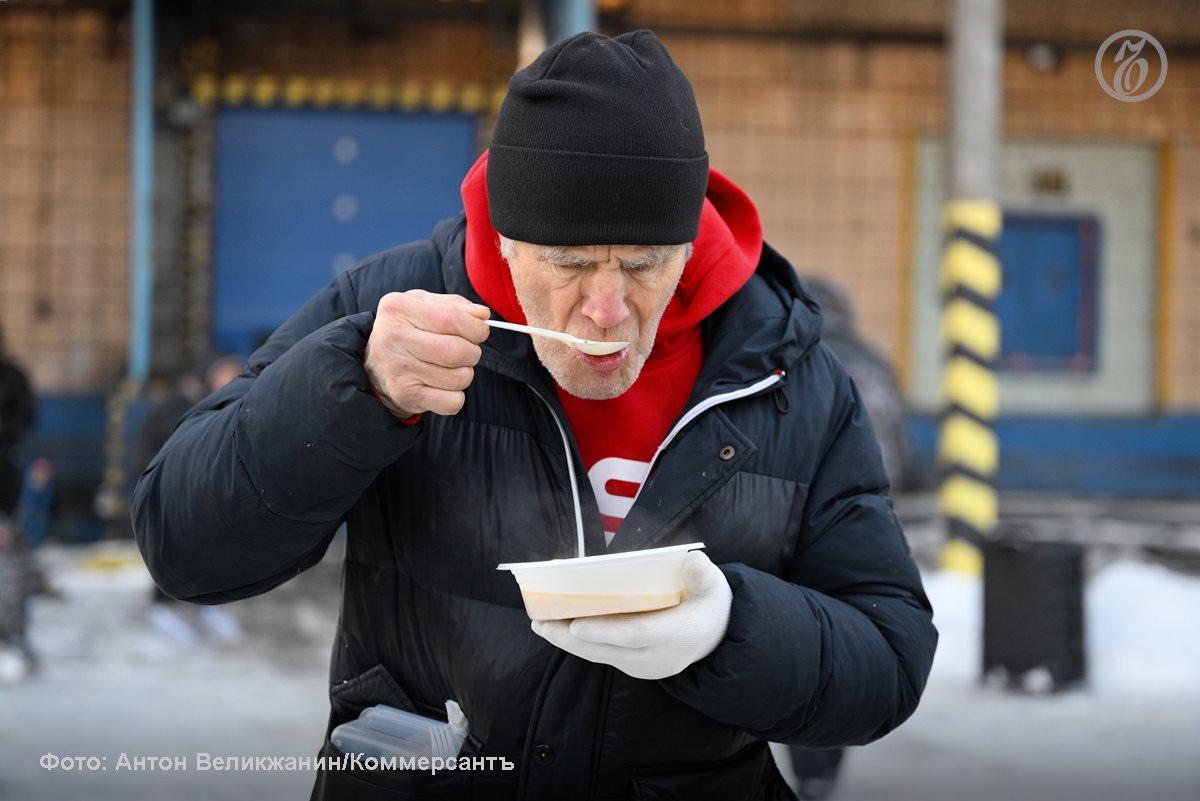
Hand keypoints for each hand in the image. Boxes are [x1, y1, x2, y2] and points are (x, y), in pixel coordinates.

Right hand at [364, 291, 490, 417]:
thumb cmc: (408, 330)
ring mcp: (398, 370)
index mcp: (398, 308)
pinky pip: (453, 401)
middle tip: (467, 351)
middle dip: (472, 352)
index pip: (450, 319)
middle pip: (456, 351)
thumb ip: (456, 306)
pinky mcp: (407, 396)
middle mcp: (394, 338)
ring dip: (465, 374)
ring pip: (460, 378)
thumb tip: (482, 315)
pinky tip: (442, 386)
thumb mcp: (423, 306)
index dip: (475, 328)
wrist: (375, 366)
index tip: (480, 331)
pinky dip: (456, 396)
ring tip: (449, 367)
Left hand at [531, 551, 732, 679]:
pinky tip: (559, 629)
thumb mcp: (714, 586)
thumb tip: (692, 561)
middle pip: (609, 649)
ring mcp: (644, 666)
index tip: (577, 625)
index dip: (606, 631)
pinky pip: (603, 656)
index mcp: (678, 634)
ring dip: (567, 642)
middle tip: (540, 622)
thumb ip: (703, 574)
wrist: (715, 638)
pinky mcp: (634, 666)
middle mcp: (658, 657)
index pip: (637, 635)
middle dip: (571, 637)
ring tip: (540, 624)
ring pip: (601, 656)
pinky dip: (580, 644)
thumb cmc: (709, 604)